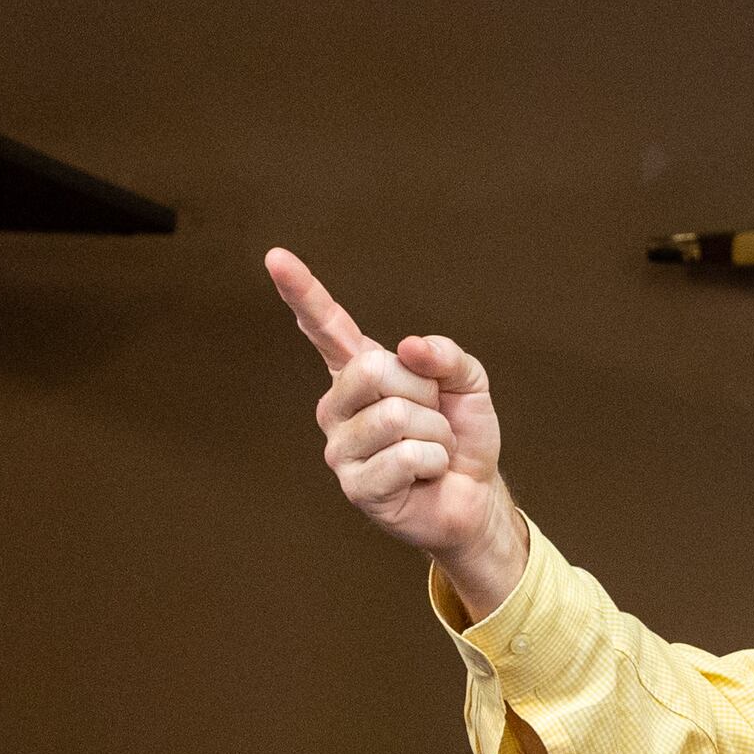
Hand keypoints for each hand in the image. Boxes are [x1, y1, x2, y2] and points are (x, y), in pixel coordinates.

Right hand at [267, 247, 528, 619]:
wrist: (476, 496)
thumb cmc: (462, 436)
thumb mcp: (468, 384)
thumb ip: (446, 355)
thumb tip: (412, 348)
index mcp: (358, 373)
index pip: (326, 327)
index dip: (303, 292)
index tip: (276, 257)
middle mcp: (337, 405)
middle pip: (375, 369)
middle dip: (426, 394)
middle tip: (434, 420)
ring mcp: (340, 447)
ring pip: (397, 416)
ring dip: (436, 434)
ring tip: (432, 450)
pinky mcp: (355, 485)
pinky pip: (407, 456)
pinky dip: (434, 462)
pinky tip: (427, 474)